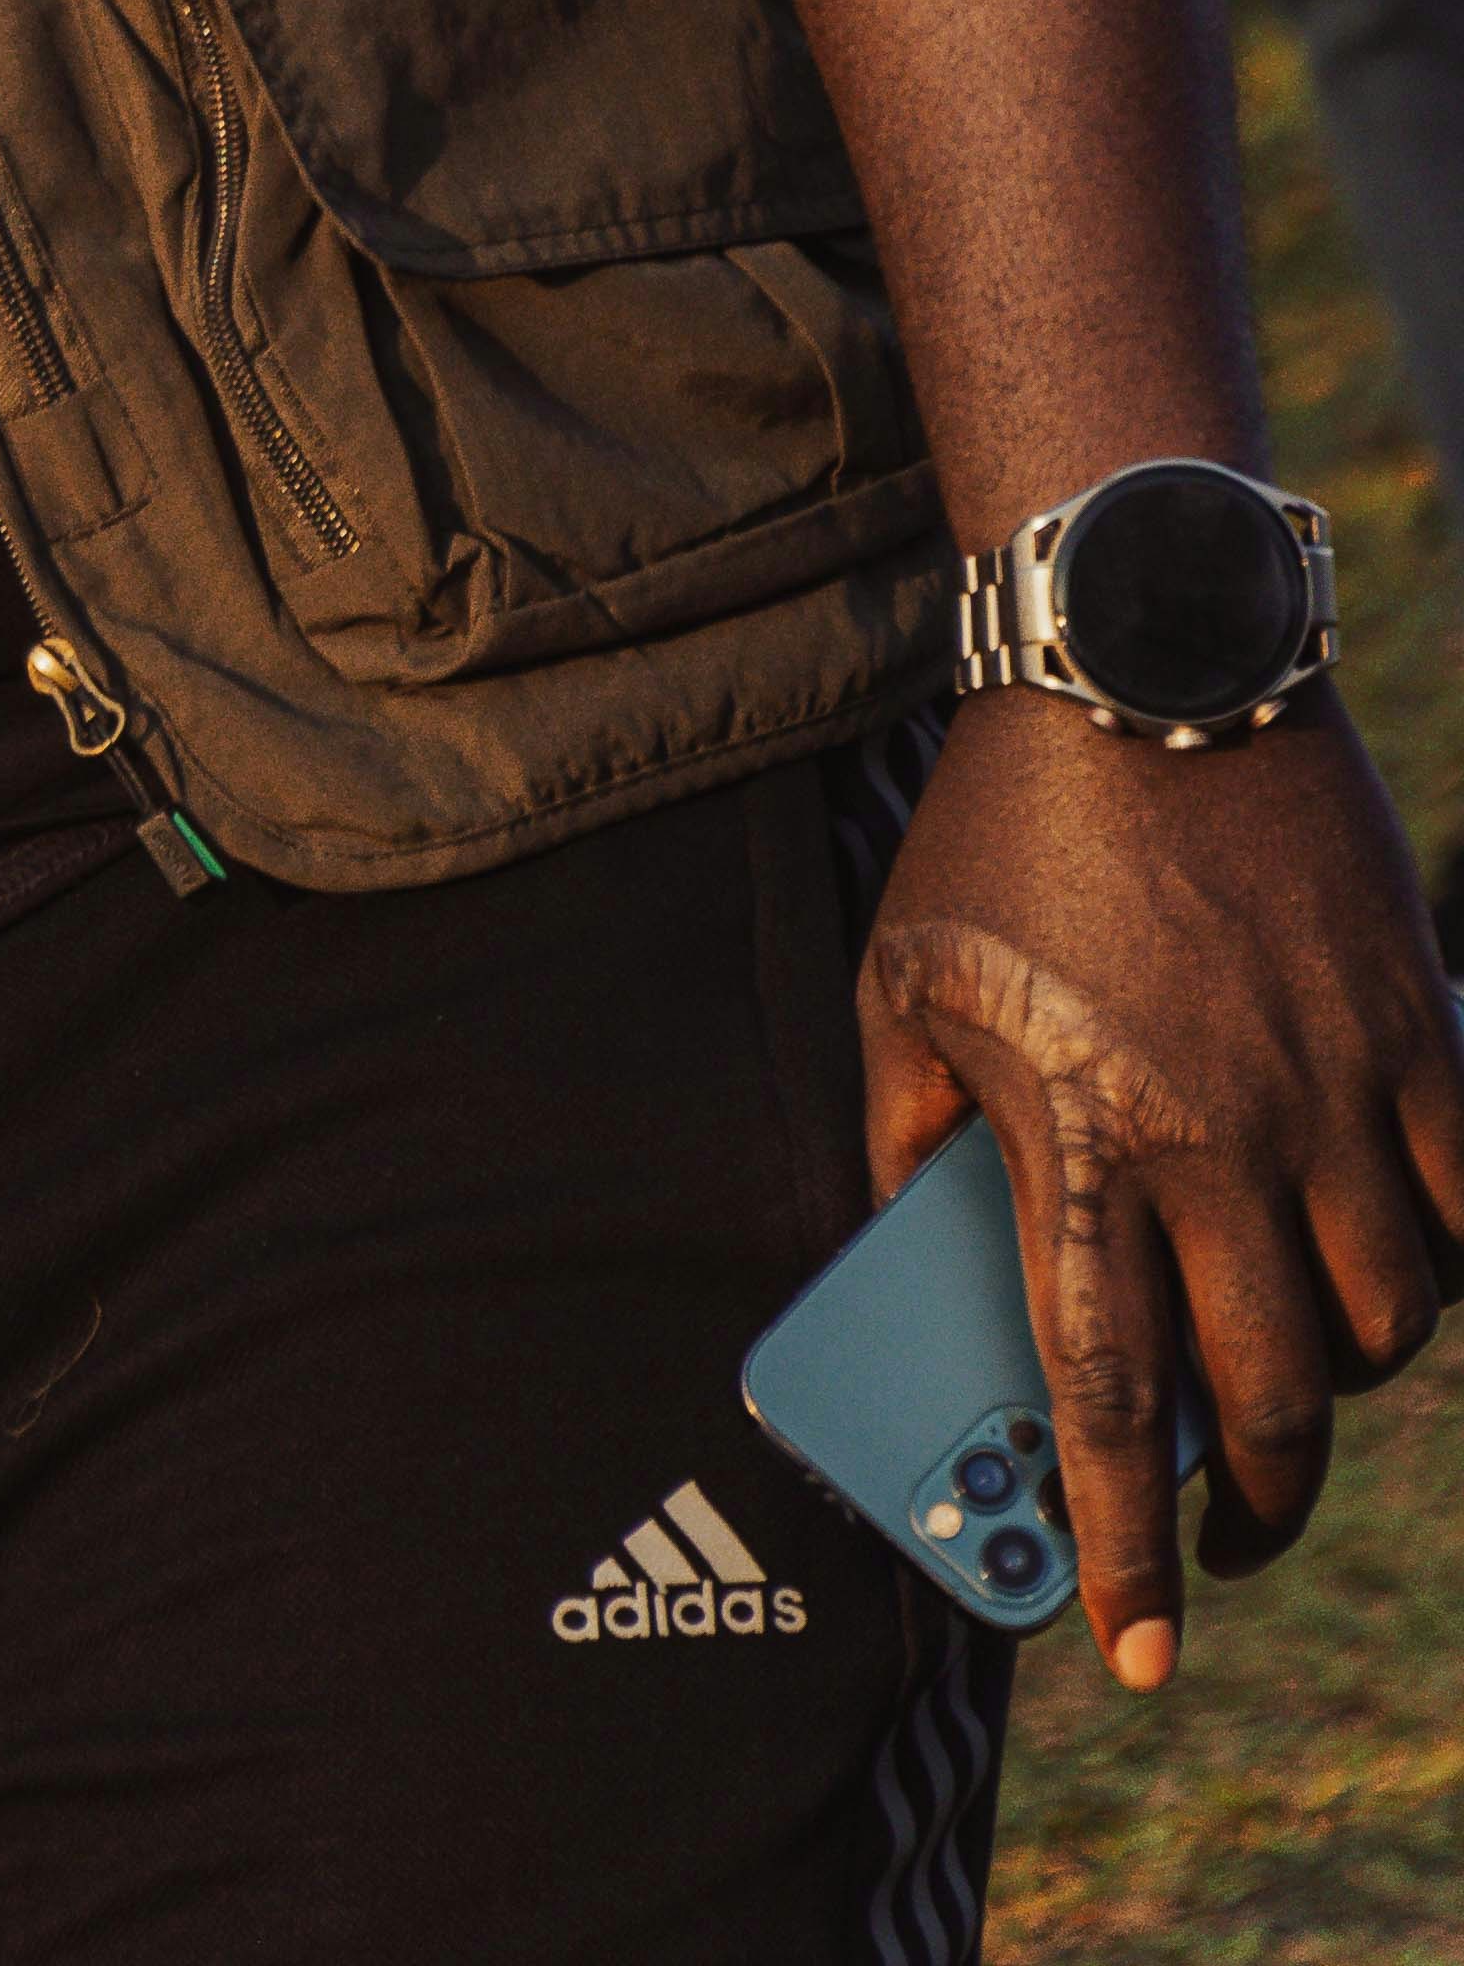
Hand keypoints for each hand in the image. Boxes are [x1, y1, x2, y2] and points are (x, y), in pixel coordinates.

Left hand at [861, 690, 1463, 1685]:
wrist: (1139, 656)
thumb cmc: (1001, 826)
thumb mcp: (901, 981)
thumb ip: (906, 1135)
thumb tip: (916, 1259)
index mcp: (1079, 1136)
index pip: (1106, 1395)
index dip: (1120, 1544)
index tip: (1133, 1654)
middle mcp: (1217, 1136)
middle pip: (1270, 1394)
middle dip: (1252, 1501)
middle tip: (1228, 1532)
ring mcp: (1333, 1086)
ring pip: (1388, 1323)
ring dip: (1347, 1381)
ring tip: (1300, 1380)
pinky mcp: (1418, 1028)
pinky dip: (1441, 1265)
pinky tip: (1395, 1263)